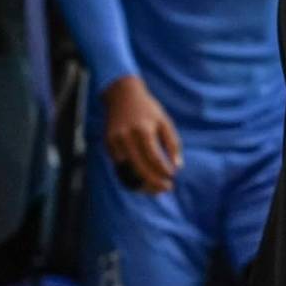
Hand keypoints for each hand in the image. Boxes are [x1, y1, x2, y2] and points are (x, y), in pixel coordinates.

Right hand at [102, 75, 182, 195]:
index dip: (163, 171)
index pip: (153, 157)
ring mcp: (114, 141)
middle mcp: (126, 137)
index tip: (172, 178)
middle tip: (166, 188)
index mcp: (143, 130)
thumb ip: (172, 144)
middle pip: (139, 168)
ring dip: (141, 184)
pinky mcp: (107, 144)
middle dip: (153, 182)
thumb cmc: (148, 110)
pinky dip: (131, 176)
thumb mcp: (165, 122)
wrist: (122, 95)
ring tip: (155, 189)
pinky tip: (142, 180)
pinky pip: (119, 166)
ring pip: (127, 171)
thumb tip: (178, 167)